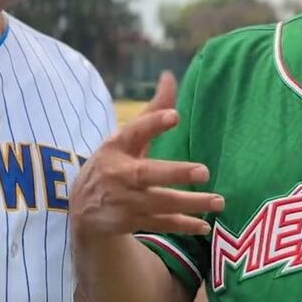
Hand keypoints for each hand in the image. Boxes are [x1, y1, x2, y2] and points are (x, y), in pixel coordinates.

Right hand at [71, 71, 223, 237]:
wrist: (82, 208)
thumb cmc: (113, 162)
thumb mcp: (126, 136)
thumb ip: (152, 110)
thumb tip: (170, 76)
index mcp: (116, 147)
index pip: (134, 132)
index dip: (153, 123)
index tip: (174, 116)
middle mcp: (118, 174)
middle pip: (147, 173)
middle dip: (175, 173)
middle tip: (204, 171)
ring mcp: (124, 201)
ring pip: (160, 203)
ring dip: (190, 204)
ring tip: (218, 201)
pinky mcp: (131, 222)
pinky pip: (161, 224)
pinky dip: (182, 225)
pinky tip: (204, 225)